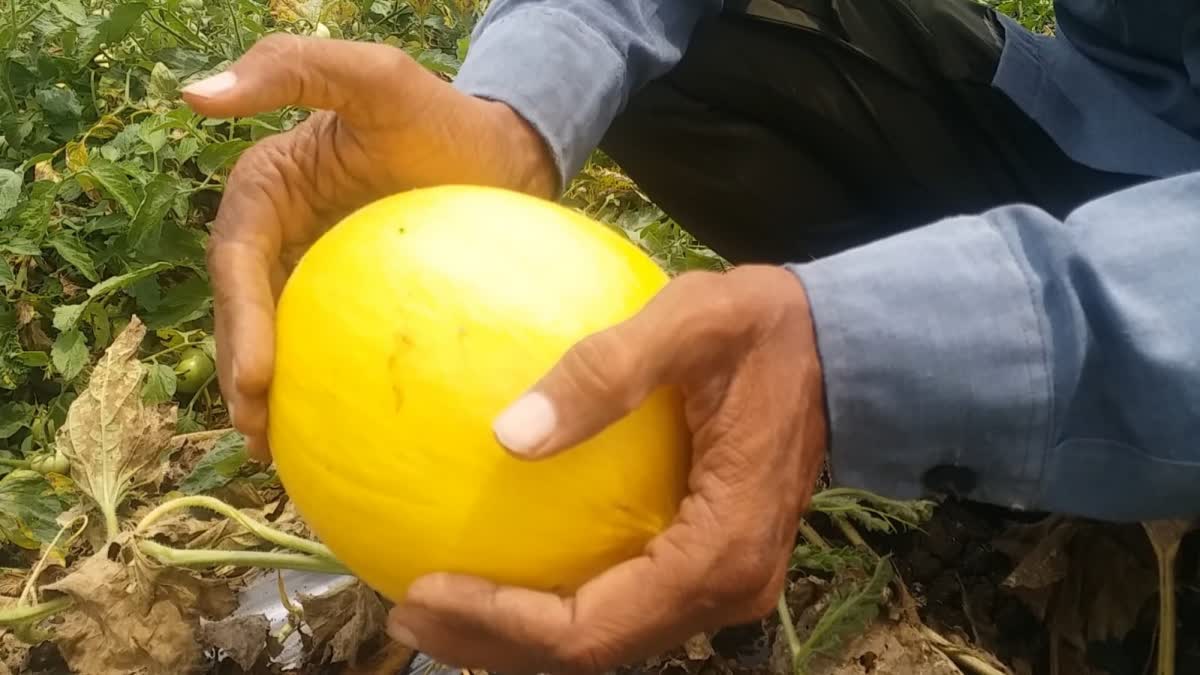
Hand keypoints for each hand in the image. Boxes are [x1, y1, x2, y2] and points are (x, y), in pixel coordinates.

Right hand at [182, 35, 556, 459]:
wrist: (507, 157)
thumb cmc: (444, 116)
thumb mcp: (377, 77)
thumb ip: (294, 69)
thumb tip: (192, 94)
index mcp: (269, 190)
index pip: (238, 261)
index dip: (238, 322)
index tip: (254, 382)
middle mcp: (283, 235)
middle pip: (247, 313)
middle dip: (243, 376)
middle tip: (259, 435)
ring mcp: (318, 272)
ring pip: (280, 340)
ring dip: (270, 396)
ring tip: (279, 455)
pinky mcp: (356, 302)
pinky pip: (329, 348)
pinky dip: (321, 390)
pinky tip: (335, 437)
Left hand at [386, 265, 827, 673]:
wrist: (846, 351)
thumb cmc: (770, 329)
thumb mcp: (691, 321)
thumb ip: (605, 372)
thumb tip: (508, 435)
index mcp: (719, 551)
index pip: (593, 627)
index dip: (503, 623)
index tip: (425, 589)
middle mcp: (724, 590)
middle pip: (592, 652)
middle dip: (493, 643)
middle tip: (406, 614)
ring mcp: (719, 583)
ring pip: (606, 637)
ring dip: (519, 633)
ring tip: (437, 604)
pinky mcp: (708, 562)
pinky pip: (622, 603)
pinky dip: (555, 603)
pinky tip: (506, 566)